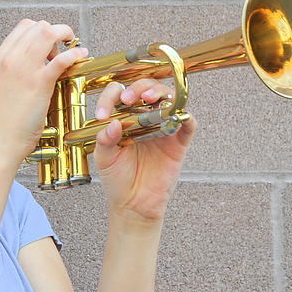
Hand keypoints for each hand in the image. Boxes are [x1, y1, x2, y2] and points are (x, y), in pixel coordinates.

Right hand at [0, 20, 87, 160]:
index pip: (25, 26)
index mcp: (0, 57)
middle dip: (56, 32)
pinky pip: (61, 59)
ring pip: (48, 34)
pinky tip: (80, 56)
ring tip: (73, 50)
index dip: (42, 30)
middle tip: (64, 47)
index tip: (51, 43)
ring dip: (65, 37)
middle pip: (39, 26)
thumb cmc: (3, 118)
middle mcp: (10, 58)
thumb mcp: (3, 85)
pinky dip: (74, 54)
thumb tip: (38, 63)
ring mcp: (24, 69)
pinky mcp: (39, 83)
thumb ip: (16, 70)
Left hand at [92, 78, 195, 221]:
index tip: (103, 114)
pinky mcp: (178, 143)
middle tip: (129, 98)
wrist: (134, 204)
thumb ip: (104, 140)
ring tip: (148, 99)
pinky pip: (188, 124)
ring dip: (160, 93)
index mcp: (123, 118)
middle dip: (138, 87)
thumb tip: (112, 122)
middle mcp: (144, 118)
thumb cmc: (118, 179)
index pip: (119, 95)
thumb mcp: (104, 158)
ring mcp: (162, 128)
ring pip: (169, 99)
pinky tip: (179, 115)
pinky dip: (187, 116)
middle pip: (147, 89)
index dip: (110, 98)